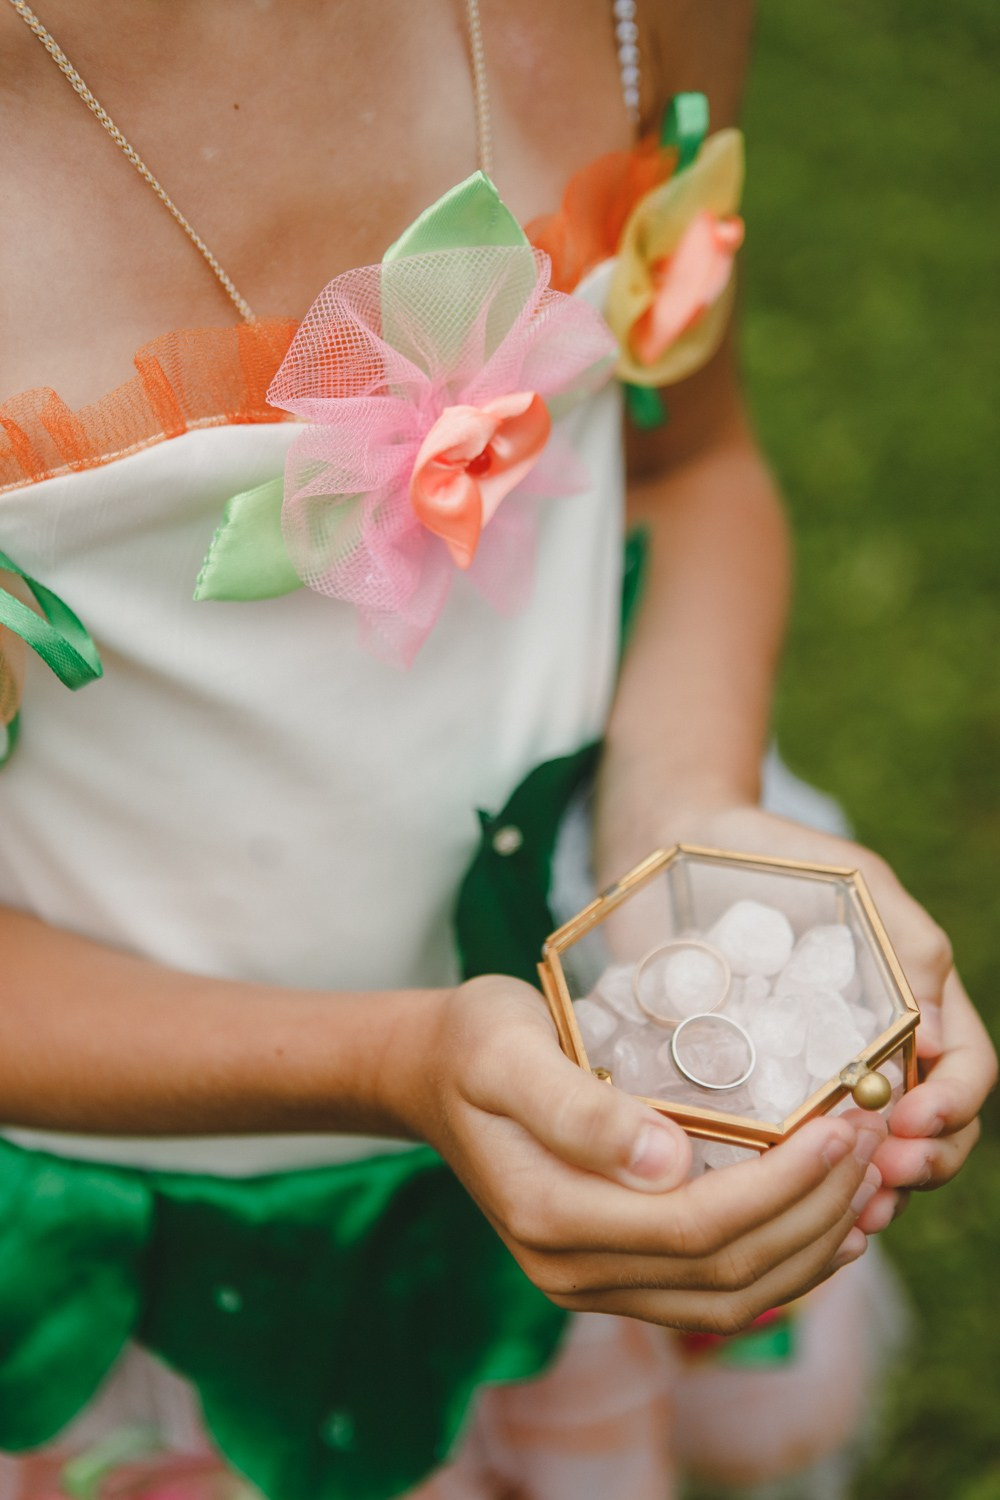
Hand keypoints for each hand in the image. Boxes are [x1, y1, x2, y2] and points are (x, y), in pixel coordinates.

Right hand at [389, 974, 884, 1332]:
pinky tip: (820, 1225)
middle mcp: (569, 1270)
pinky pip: (708, 1295)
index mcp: (549, 1215)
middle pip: (726, 1273)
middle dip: (814, 1212)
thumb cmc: (475, 1044)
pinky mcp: (607, 1272)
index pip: (696, 1227)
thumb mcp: (508, 1051)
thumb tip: (666, 1163)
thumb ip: (577, 1108)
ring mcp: (588, 1282)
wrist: (429, 1074)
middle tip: (869, 1139)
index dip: (782, 1186)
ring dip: (808, 1249)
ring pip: (728, 1300)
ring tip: (864, 1185)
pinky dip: (777, 1267)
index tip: (839, 1123)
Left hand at [597, 800, 995, 1233]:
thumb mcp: (854, 881)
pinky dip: (801, 1189)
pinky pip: (787, 1151)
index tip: (913, 1121)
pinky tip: (788, 1208)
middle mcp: (872, 1049)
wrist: (678, 841)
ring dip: (868, 1195)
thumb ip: (905, 945)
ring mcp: (814, 1075)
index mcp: (914, 1001)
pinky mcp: (750, 1089)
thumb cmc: (775, 854)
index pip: (964, 1070)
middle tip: (883, 1177)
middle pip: (928, 1131)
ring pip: (866, 1157)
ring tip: (848, 1215)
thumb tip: (938, 1040)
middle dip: (922, 1163)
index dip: (954, 1105)